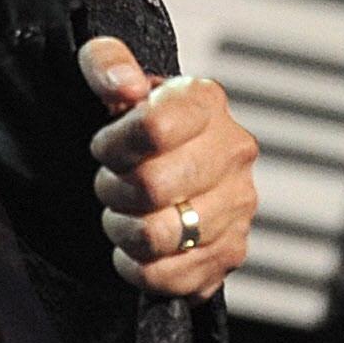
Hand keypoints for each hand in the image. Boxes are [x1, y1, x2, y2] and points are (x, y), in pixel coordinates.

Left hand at [85, 37, 257, 298]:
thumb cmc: (133, 120)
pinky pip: (170, 278)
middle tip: (111, 184)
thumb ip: (106, 64)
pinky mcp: (231, 253)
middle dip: (113, 189)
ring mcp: (239, 206)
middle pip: (153, 187)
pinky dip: (138, 267)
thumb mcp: (109, 75)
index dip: (113, 144)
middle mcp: (234, 152)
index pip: (155, 128)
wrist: (164, 161)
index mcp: (205, 101)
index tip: (104, 148)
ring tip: (124, 213)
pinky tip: (137, 246)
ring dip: (122, 229)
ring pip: (159, 236)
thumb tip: (123, 84)